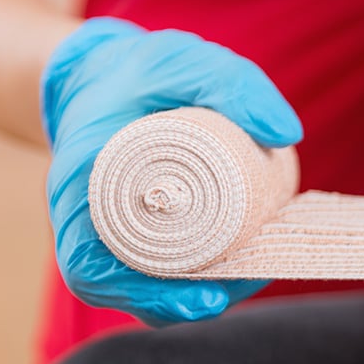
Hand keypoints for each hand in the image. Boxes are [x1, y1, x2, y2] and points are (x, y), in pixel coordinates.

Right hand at [42, 17, 302, 325]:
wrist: (102, 76)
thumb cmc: (139, 72)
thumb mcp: (181, 61)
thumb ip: (232, 83)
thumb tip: (284, 134)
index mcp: (79, 185)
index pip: (90, 265)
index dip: (143, 295)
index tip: (205, 298)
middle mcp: (85, 221)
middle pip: (126, 289)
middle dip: (186, 302)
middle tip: (247, 282)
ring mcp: (107, 233)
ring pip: (144, 287)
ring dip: (197, 294)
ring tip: (254, 274)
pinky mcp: (133, 234)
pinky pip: (157, 272)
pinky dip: (197, 278)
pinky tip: (243, 267)